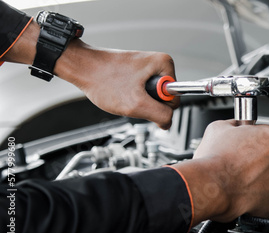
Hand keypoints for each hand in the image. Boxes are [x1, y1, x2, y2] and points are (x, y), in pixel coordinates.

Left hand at [55, 39, 179, 128]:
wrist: (83, 67)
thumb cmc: (103, 79)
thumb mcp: (136, 104)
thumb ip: (160, 115)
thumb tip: (168, 122)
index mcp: (165, 64)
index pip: (174, 99)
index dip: (158, 107)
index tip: (140, 98)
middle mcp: (159, 63)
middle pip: (164, 98)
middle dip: (147, 104)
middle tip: (130, 97)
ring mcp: (149, 68)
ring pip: (153, 98)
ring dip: (139, 101)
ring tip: (124, 93)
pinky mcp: (140, 73)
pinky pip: (144, 93)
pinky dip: (133, 97)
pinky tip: (121, 91)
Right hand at [173, 120, 268, 223]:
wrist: (210, 187)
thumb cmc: (214, 160)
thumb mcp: (219, 127)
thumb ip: (234, 124)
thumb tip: (235, 126)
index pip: (268, 134)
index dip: (254, 139)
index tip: (245, 144)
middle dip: (259, 159)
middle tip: (240, 161)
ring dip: (259, 177)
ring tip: (239, 177)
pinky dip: (258, 194)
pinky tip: (243, 190)